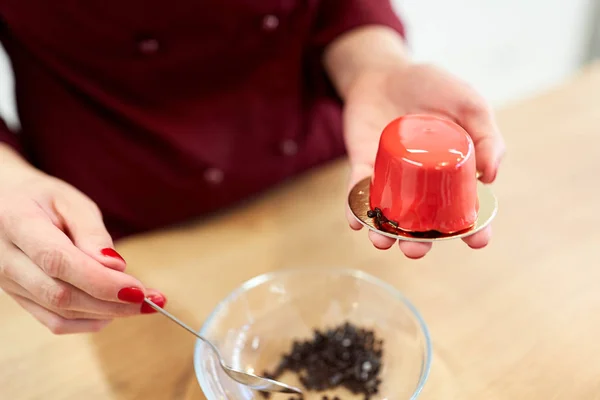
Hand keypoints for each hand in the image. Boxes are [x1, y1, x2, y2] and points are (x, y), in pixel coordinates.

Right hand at [0, 161, 165, 333]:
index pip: (58, 261)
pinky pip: (53, 321)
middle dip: (111, 303)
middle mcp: (4, 258)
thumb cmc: (43, 199)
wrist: (5, 206)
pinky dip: (88, 321)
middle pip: (59, 293)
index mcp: (16, 222)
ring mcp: (6, 283)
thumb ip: (92, 233)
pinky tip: (113, 311)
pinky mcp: (17, 298)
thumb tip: (115, 267)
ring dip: (105, 314)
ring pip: (58, 312)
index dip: (100, 281)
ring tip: (140, 304)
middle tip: (152, 301)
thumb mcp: (71, 202)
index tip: (138, 290)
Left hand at [344, 63, 505, 258]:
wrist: (385, 71)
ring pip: (390, 214)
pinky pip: (359, 191)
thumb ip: (485, 134)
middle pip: (423, 222)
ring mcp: (392, 176)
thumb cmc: (431, 86)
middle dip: (420, 242)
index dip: (474, 228)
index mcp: (451, 171)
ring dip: (385, 233)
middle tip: (416, 249)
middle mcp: (422, 182)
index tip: (477, 242)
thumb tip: (491, 177)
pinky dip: (355, 208)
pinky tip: (354, 220)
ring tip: (381, 241)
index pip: (466, 207)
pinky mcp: (363, 166)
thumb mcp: (467, 102)